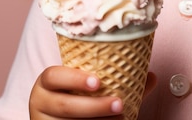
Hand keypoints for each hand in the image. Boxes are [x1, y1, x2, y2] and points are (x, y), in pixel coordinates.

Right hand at [29, 66, 157, 118]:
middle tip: (119, 104)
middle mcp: (40, 102)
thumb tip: (152, 76)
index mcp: (47, 83)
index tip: (98, 82)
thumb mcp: (87, 87)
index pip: (53, 76)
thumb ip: (117, 80)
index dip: (74, 78)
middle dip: (94, 106)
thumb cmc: (76, 97)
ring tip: (121, 117)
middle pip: (64, 106)